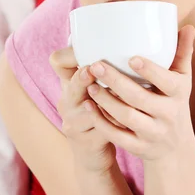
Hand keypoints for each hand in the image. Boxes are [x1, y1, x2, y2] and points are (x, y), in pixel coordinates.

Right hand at [49, 45, 122, 172]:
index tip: (85, 49)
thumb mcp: (97, 91)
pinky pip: (101, 130)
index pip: (59, 63)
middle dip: (81, 79)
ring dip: (104, 102)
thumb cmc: (101, 114)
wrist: (93, 155)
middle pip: (70, 87)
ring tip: (119, 94)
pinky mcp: (85, 143)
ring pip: (88, 110)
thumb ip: (109, 71)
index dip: (68, 56)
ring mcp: (73, 124)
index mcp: (70, 85)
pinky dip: (115, 123)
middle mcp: (67, 102)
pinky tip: (128, 118)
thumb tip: (136, 40)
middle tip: (91, 69)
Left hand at [84, 25, 194, 161]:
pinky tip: (88, 106)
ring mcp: (154, 133)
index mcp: (179, 93)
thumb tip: (187, 26)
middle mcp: (168, 114)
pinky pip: (118, 137)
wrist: (175, 147)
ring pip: (126, 117)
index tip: (131, 57)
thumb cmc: (174, 102)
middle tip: (96, 65)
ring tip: (90, 84)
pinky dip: (101, 122)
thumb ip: (182, 53)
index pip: (166, 81)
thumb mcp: (182, 80)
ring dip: (105, 101)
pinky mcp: (139, 148)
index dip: (150, 70)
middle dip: (116, 81)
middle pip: (139, 98)